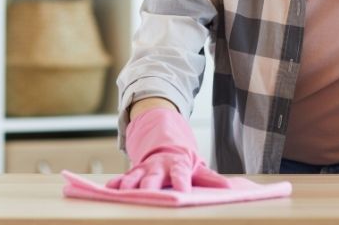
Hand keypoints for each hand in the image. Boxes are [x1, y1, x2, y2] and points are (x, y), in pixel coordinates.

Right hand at [106, 107, 229, 191]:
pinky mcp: (133, 172)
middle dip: (150, 185)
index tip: (182, 192)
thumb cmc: (184, 162)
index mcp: (178, 164)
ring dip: (129, 184)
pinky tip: (109, 190)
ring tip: (124, 192)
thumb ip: (211, 179)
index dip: (181, 182)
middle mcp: (159, 166)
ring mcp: (144, 168)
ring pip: (135, 176)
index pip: (181, 174)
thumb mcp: (198, 167)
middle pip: (154, 176)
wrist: (164, 145)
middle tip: (147, 193)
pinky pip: (123, 178)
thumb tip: (229, 188)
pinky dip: (116, 184)